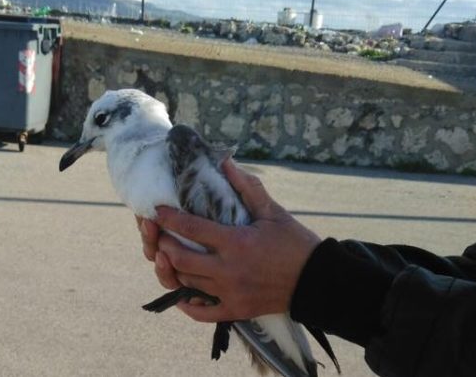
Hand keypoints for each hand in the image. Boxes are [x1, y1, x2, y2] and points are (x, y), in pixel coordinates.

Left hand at [140, 160, 320, 321]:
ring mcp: (230, 294)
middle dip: (164, 245)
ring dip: (172, 269)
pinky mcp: (236, 311)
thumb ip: (247, 187)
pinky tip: (181, 292)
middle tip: (159, 234)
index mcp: (237, 242)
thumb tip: (225, 162)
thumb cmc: (295, 243)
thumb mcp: (272, 212)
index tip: (157, 210)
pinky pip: (202, 313)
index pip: (192, 228)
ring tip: (167, 255)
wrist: (318, 281)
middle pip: (180, 259)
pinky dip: (187, 304)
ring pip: (186, 283)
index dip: (169, 218)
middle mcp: (229, 270)